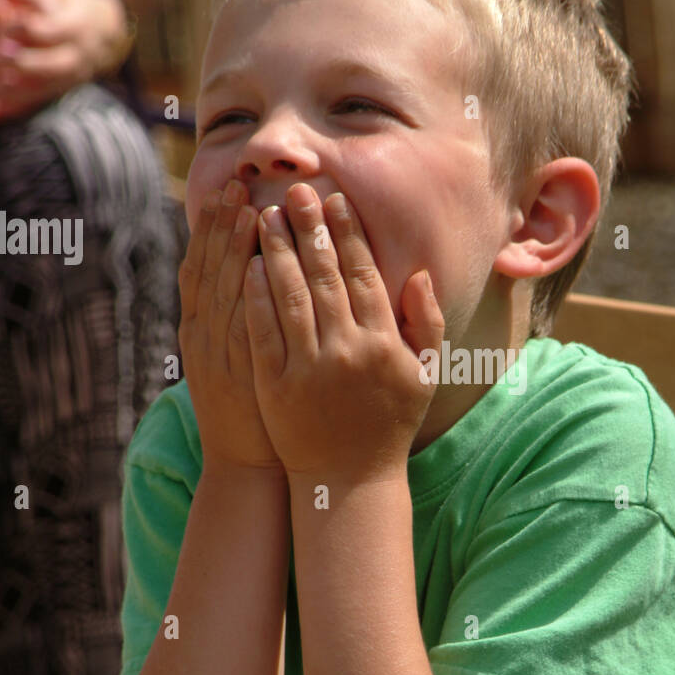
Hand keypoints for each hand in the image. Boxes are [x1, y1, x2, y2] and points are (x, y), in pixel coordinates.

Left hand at [0, 0, 126, 123]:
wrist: (103, 29)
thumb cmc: (65, 2)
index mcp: (76, 23)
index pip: (45, 30)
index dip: (19, 30)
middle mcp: (79, 53)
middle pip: (51, 64)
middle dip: (17, 65)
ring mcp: (75, 75)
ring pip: (46, 87)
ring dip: (15, 91)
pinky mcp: (65, 89)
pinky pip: (39, 102)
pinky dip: (14, 107)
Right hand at [178, 179, 281, 472]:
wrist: (249, 463)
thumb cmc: (256, 408)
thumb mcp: (240, 357)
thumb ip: (245, 316)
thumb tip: (258, 270)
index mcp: (202, 328)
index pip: (205, 267)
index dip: (216, 228)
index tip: (232, 192)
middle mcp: (204, 336)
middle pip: (210, 270)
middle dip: (223, 226)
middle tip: (238, 185)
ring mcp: (218, 354)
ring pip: (221, 290)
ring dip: (232, 248)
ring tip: (249, 210)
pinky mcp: (236, 372)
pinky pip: (238, 323)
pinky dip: (242, 291)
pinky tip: (253, 263)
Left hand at [242, 183, 443, 481]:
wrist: (348, 481)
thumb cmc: (388, 424)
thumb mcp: (423, 375)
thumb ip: (427, 323)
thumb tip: (420, 274)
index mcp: (384, 342)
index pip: (363, 274)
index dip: (348, 234)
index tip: (335, 201)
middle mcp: (347, 350)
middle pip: (325, 276)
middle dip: (309, 229)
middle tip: (295, 193)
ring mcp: (309, 367)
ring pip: (291, 296)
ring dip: (277, 252)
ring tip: (264, 217)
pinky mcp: (275, 384)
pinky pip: (264, 331)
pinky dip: (256, 296)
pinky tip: (248, 267)